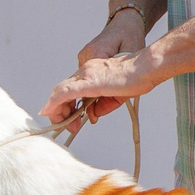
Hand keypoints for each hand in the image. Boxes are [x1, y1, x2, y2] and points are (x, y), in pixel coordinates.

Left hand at [42, 43, 156, 132]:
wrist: (145, 67)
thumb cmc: (136, 77)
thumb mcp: (117, 95)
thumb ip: (103, 105)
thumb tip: (93, 115)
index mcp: (91, 73)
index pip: (70, 89)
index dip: (66, 106)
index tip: (71, 120)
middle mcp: (85, 71)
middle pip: (62, 91)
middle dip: (61, 112)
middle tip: (67, 126)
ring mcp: (85, 75)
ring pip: (60, 92)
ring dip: (58, 111)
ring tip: (62, 125)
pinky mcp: (87, 82)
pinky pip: (64, 93)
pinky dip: (54, 104)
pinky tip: (49, 112)